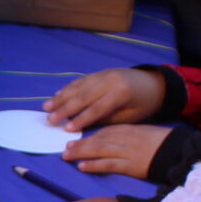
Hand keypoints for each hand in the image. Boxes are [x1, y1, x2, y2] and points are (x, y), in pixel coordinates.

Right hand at [45, 67, 168, 131]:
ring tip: (47, 107)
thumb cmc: (144, 104)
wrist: (154, 83)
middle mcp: (109, 80)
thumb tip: (84, 126)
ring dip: (61, 98)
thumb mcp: (130, 116)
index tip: (66, 129)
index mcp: (120, 93)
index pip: (96, 109)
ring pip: (78, 87)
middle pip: (83, 96)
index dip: (81, 120)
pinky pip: (81, 80)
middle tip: (50, 119)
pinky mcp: (100, 72)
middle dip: (65, 109)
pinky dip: (68, 88)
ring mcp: (103, 74)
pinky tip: (57, 95)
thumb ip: (108, 119)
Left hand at [66, 123, 170, 179]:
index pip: (104, 131)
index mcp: (130, 129)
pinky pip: (108, 164)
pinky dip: (94, 165)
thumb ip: (129, 136)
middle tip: (65, 148)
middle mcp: (125, 138)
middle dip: (80, 144)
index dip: (88, 136)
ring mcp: (127, 151)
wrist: (180, 152)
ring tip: (67, 156)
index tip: (76, 139)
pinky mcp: (131, 166)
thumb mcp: (145, 134)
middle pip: (98, 139)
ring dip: (81, 153)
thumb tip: (112, 142)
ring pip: (99, 150)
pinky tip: (82, 167)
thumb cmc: (165, 144)